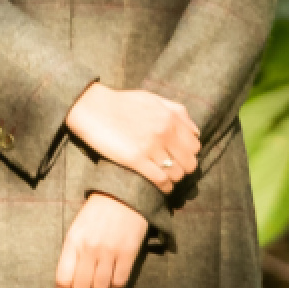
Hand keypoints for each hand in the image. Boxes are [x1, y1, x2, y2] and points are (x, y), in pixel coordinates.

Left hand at [55, 193, 148, 287]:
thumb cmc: (98, 212)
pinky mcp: (128, 253)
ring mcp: (110, 251)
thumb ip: (73, 252)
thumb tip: (70, 282)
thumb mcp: (78, 228)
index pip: (63, 279)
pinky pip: (119, 282)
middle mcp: (89, 248)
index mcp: (73, 241)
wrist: (124, 193)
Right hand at [64, 83, 199, 191]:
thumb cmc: (122, 103)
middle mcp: (165, 132)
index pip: (195, 146)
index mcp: (171, 118)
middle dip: (184, 169)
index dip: (190, 154)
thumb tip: (195, 131)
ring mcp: (151, 147)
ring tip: (166, 179)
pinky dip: (165, 187)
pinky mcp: (136, 160)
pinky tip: (162, 188)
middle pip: (189, 162)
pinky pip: (161, 180)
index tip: (181, 158)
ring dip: (174, 179)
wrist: (93, 108)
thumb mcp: (153, 99)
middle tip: (174, 170)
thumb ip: (177, 112)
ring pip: (176, 173)